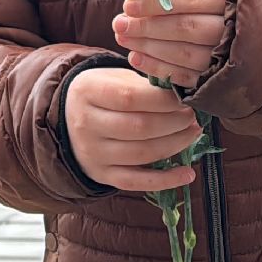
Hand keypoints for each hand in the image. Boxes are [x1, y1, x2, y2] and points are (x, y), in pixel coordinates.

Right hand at [64, 68, 201, 191]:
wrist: (69, 118)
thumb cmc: (103, 93)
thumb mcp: (115, 78)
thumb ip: (144, 85)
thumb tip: (182, 96)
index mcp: (87, 92)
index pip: (130, 98)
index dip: (163, 100)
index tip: (184, 98)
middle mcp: (85, 124)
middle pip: (139, 127)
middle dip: (174, 122)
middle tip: (193, 116)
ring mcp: (93, 153)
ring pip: (142, 154)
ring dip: (175, 144)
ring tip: (193, 133)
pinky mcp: (101, 175)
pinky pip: (136, 182)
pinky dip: (166, 180)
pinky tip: (188, 174)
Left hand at [112, 0, 229, 87]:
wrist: (260, 37)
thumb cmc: (224, 4)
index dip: (157, 2)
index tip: (128, 5)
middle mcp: (234, 28)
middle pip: (186, 28)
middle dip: (148, 26)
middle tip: (118, 24)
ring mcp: (229, 57)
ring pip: (185, 54)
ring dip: (149, 47)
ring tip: (123, 39)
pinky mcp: (220, 80)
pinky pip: (187, 77)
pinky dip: (159, 69)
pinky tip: (136, 59)